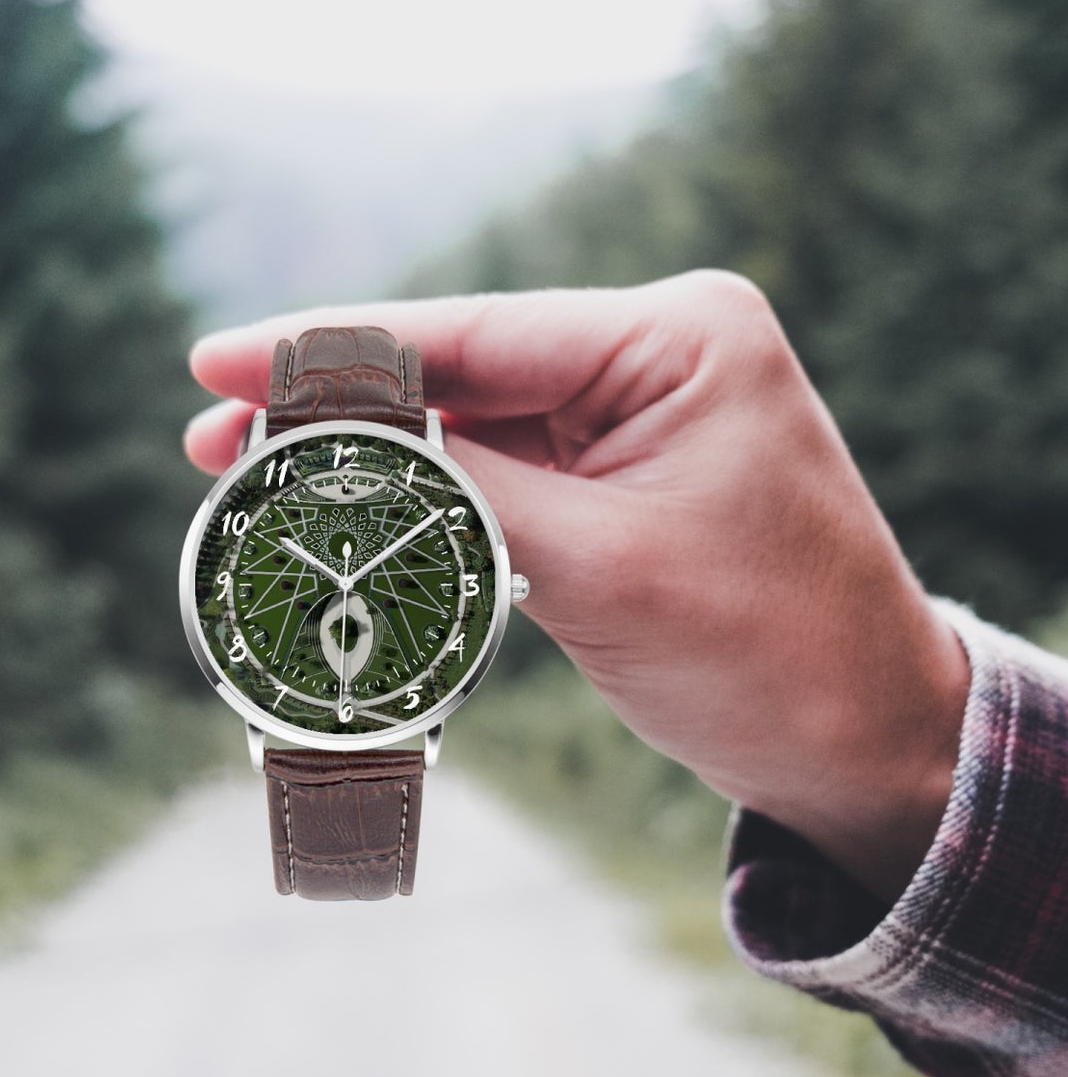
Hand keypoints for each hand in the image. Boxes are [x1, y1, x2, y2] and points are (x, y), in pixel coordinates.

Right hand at [186, 273, 969, 902]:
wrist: (865, 744)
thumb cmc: (770, 657)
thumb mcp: (600, 567)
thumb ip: (461, 490)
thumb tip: (331, 442)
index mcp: (678, 337)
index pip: (471, 332)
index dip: (329, 352)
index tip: (215, 363)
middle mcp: (656, 354)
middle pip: (457, 369)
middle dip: (335, 408)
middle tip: (210, 438)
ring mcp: (637, 415)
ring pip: (468, 423)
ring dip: (371, 457)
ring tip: (254, 480)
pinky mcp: (619, 478)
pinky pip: (501, 472)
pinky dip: (425, 496)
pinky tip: (350, 510)